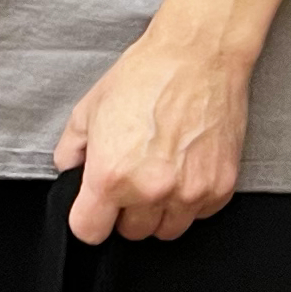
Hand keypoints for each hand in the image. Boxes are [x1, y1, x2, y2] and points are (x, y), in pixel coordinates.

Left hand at [56, 21, 254, 243]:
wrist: (198, 58)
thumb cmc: (144, 77)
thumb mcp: (88, 110)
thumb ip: (71, 150)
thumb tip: (69, 171)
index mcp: (111, 175)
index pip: (89, 232)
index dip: (88, 220)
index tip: (93, 209)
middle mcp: (150, 190)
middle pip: (130, 233)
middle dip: (125, 212)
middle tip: (130, 179)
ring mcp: (190, 192)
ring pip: (167, 230)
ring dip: (158, 212)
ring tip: (157, 175)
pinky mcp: (220, 187)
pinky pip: (199, 215)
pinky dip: (190, 201)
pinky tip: (184, 170)